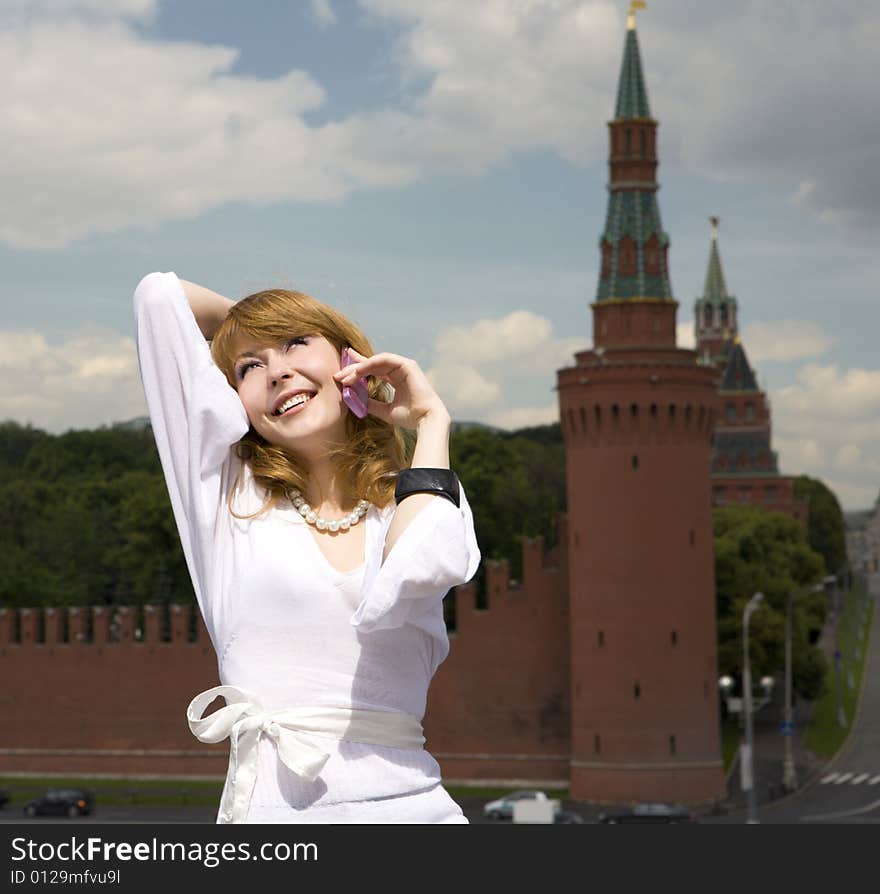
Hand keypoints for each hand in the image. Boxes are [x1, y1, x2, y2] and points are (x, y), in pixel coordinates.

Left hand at [333, 347, 449, 429]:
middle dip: (354, 367)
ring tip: (345, 376)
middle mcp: (401, 370)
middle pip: (373, 363)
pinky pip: (384, 360)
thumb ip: (371, 403)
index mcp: (397, 379)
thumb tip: (355, 399)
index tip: (342, 369)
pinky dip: (370, 364)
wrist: (425, 420)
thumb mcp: (385, 410)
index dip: (358, 366)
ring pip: (376, 361)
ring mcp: (405, 366)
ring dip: (359, 367)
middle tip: (338, 374)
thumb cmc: (409, 417)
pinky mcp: (407, 365)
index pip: (374, 369)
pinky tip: (358, 371)